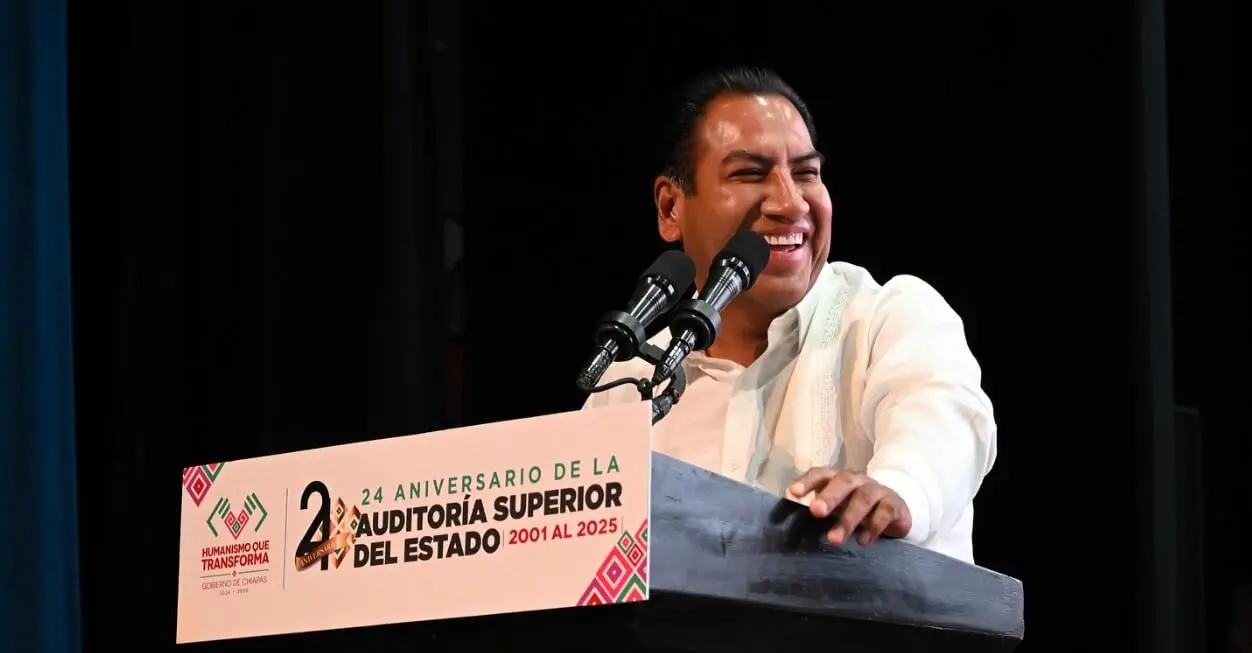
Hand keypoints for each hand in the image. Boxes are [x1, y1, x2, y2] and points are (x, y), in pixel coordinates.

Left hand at [788, 468, 911, 545]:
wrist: (896, 510)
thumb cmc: (855, 508)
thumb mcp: (837, 507)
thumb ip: (818, 510)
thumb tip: (786, 524)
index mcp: (838, 478)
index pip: (821, 474)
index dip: (807, 481)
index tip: (793, 493)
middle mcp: (857, 480)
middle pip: (843, 482)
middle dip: (829, 496)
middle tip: (815, 512)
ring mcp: (877, 490)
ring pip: (863, 498)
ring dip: (848, 519)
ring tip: (834, 539)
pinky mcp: (894, 504)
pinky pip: (884, 513)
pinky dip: (872, 527)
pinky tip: (863, 542)